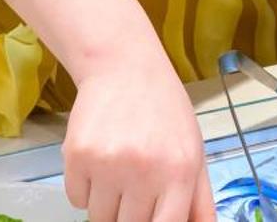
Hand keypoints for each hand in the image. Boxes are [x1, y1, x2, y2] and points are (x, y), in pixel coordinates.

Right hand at [63, 45, 212, 221]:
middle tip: (135, 190)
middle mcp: (143, 171)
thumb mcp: (194, 152)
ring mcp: (107, 164)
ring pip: (99, 218)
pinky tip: (100, 161)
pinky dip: (86, 190)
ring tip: (118, 174)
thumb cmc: (165, 112)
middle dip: (131, 216)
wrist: (125, 69)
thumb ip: (199, 202)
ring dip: (107, 205)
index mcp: (179, 172)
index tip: (149, 220)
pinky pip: (76, 199)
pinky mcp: (76, 157)